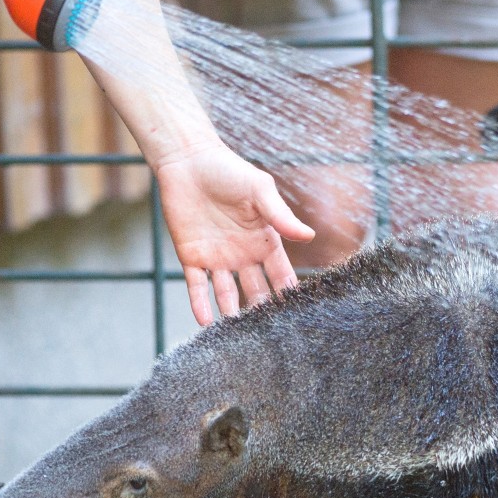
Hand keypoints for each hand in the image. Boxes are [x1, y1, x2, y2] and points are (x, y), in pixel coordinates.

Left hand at [154, 145, 314, 325]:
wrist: (188, 161)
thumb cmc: (228, 171)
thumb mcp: (260, 191)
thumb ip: (280, 216)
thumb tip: (309, 236)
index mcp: (264, 241)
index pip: (280, 274)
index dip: (288, 293)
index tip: (298, 315)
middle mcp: (243, 255)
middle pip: (256, 291)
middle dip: (261, 311)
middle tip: (268, 336)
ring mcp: (217, 259)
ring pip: (227, 295)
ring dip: (231, 314)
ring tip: (236, 336)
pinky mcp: (191, 257)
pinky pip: (197, 287)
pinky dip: (200, 305)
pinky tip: (206, 323)